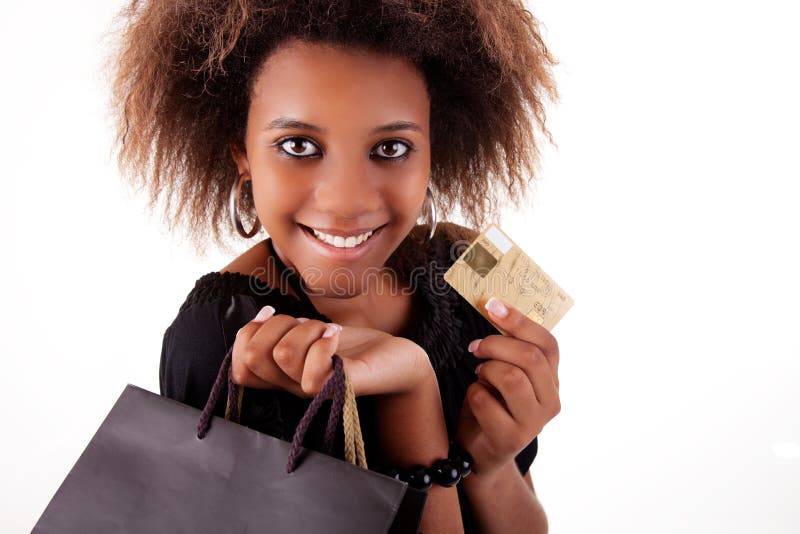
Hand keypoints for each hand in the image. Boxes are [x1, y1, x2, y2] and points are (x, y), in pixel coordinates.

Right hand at [231, 305, 431, 397]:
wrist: (399, 361)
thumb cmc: (352, 347)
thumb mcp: (308, 337)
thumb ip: (281, 334)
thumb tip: (257, 318)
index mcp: (283, 376)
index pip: (240, 369)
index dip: (246, 336)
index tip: (271, 314)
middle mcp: (294, 387)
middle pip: (254, 358)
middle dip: (275, 325)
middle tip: (305, 321)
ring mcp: (318, 390)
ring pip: (283, 355)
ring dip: (306, 328)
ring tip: (327, 329)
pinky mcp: (343, 387)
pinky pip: (314, 375)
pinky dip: (323, 342)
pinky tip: (337, 334)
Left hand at [455, 297, 560, 477]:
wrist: (479, 453)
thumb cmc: (492, 405)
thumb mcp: (505, 374)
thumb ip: (509, 350)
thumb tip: (494, 307)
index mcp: (553, 380)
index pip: (547, 344)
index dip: (520, 320)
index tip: (492, 304)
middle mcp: (551, 402)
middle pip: (530, 358)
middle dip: (497, 344)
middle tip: (476, 347)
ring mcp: (534, 423)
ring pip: (511, 378)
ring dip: (486, 370)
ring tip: (479, 375)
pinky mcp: (511, 439)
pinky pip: (486, 401)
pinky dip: (473, 393)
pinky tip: (476, 399)